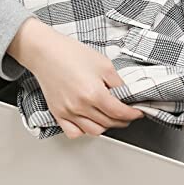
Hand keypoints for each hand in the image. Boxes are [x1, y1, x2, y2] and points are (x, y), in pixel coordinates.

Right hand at [8, 18, 142, 137]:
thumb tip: (128, 96)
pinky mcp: (58, 114)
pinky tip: (90, 120)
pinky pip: (75, 133)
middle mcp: (80, 106)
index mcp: (94, 93)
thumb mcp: (103, 64)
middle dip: (122, 120)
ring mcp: (68, 112)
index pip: (120, 113)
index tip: (138, 112)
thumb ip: (118, 83)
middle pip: (109, 123)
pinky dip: (85, 130)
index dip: (133, 114)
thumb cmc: (71, 54)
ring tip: (110, 116)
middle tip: (126, 113)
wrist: (45, 51)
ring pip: (94, 131)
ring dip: (106, 126)